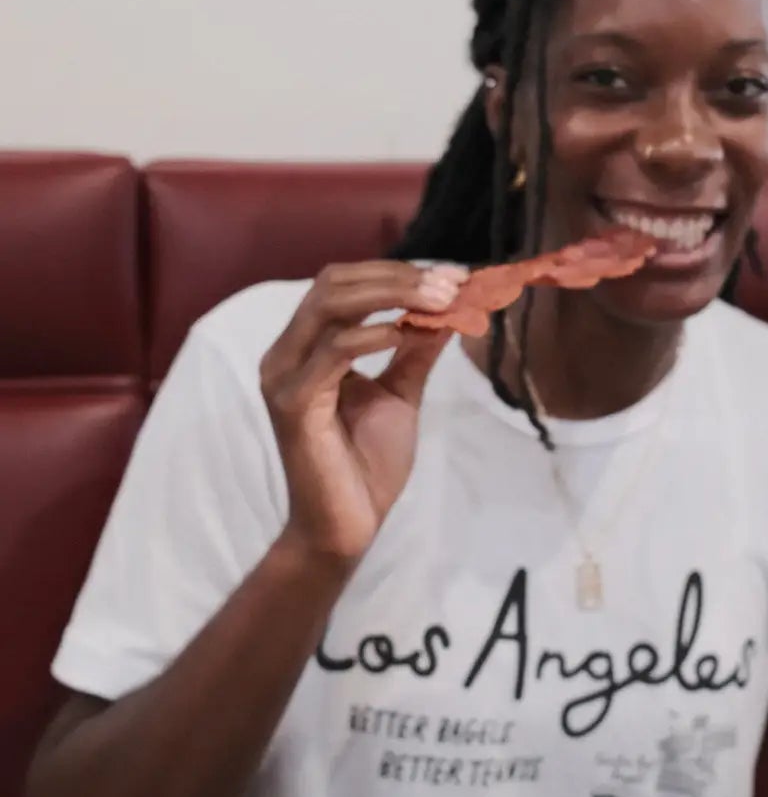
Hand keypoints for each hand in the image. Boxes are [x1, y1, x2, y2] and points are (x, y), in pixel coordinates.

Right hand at [260, 259, 466, 564]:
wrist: (347, 524)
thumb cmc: (366, 463)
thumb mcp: (400, 393)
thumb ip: (415, 350)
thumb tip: (448, 306)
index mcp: (307, 345)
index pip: (345, 283)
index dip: (398, 273)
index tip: (454, 276)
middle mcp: (287, 351)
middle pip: (334, 283)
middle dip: (397, 277)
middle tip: (450, 283)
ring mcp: (284, 375)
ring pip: (331, 305)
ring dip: (392, 296)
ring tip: (440, 301)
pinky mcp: (292, 402)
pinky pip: (331, 351)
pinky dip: (371, 335)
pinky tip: (405, 334)